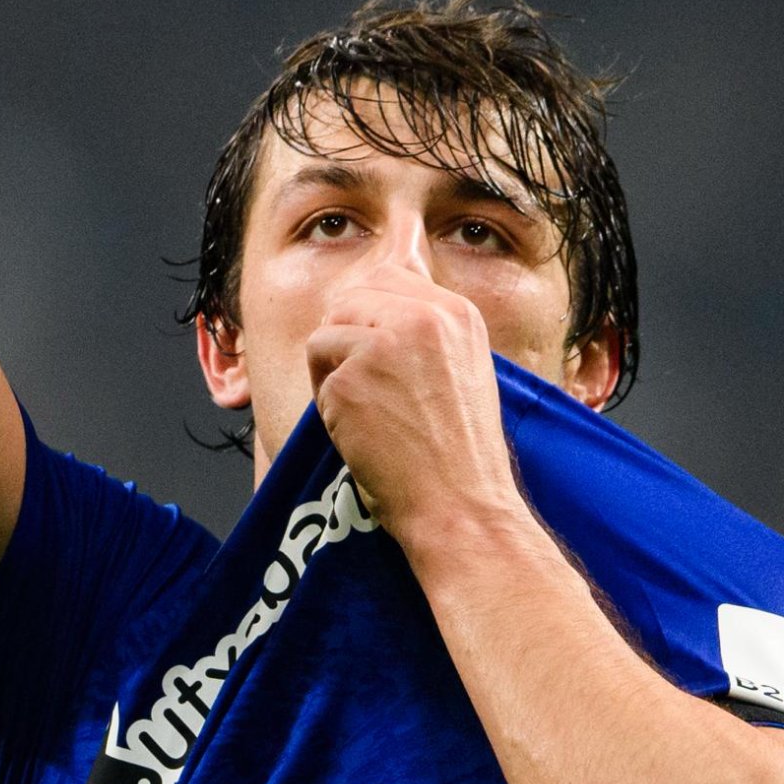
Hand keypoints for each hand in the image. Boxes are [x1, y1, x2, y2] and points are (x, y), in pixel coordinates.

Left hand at [304, 260, 526, 549]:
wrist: (462, 506)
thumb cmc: (462, 453)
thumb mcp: (464, 369)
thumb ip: (427, 331)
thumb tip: (377, 300)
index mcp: (457, 313)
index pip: (388, 277)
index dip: (369, 314)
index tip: (375, 351)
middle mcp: (422, 318)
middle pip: (348, 300)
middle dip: (345, 341)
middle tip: (368, 388)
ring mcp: (383, 346)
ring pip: (325, 335)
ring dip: (333, 373)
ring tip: (368, 413)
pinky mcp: (349, 379)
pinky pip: (318, 378)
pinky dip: (329, 408)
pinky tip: (362, 434)